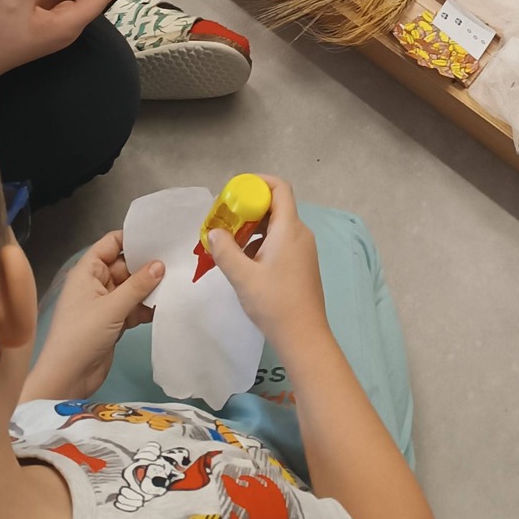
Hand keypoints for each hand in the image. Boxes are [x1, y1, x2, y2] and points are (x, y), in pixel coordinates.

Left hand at [21, 230, 163, 401]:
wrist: (68, 378)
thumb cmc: (82, 335)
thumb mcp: (111, 307)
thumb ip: (138, 285)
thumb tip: (161, 264)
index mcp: (88, 271)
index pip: (112, 243)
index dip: (133, 237)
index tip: (160, 234)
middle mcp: (97, 283)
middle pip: (126, 265)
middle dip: (148, 264)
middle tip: (178, 258)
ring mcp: (106, 303)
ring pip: (133, 287)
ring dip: (150, 287)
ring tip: (178, 281)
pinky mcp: (114, 321)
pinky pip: (134, 306)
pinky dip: (147, 306)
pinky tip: (166, 306)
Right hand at [208, 178, 330, 364]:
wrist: (303, 335)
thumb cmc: (274, 302)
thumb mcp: (243, 277)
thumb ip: (225, 251)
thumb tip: (214, 232)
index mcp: (289, 228)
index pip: (280, 188)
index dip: (258, 182)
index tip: (235, 191)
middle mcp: (300, 233)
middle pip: (276, 207)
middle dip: (249, 210)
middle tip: (224, 222)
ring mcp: (303, 249)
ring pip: (276, 227)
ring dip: (253, 230)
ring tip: (228, 245)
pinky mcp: (301, 264)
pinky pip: (280, 242)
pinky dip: (261, 244)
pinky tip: (244, 263)